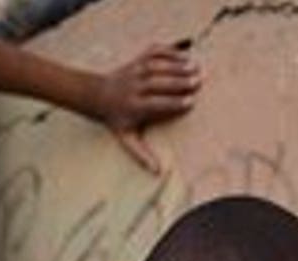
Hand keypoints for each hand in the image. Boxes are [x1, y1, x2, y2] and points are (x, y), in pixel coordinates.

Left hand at [92, 44, 200, 173]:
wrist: (98, 95)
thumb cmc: (118, 119)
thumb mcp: (126, 138)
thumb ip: (141, 154)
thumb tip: (156, 172)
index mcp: (133, 106)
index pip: (156, 104)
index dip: (173, 103)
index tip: (191, 102)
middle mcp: (134, 87)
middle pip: (158, 82)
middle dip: (178, 81)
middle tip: (198, 81)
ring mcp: (135, 70)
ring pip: (157, 65)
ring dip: (177, 65)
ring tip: (195, 68)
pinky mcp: (137, 59)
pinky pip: (154, 52)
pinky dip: (169, 51)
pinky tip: (185, 55)